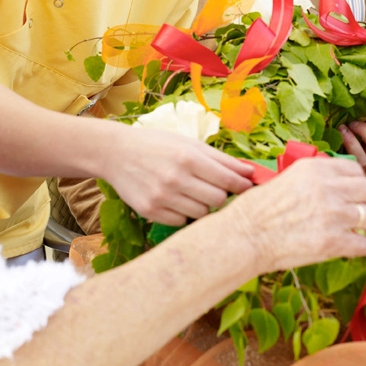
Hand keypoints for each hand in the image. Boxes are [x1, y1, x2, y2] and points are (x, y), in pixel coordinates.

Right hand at [101, 125, 254, 225]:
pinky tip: (177, 199)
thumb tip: (249, 172)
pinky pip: (182, 221)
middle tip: (216, 188)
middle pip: (218, 200)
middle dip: (222, 195)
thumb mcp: (189, 144)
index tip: (247, 187)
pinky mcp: (150, 211)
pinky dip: (185, 213)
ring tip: (193, 191)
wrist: (116, 153)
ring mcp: (162, 197)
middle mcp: (176, 178)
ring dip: (203, 204)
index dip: (242, 185)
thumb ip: (220, 159)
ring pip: (202, 213)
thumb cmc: (158, 145)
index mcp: (189, 157)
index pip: (228, 180)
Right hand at [225, 158, 365, 271]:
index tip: (358, 194)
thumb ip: (315, 179)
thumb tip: (337, 188)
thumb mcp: (287, 178)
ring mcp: (333, 214)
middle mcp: (328, 187)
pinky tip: (356, 247)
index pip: (355, 169)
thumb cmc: (258, 210)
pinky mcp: (332, 241)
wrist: (245, 236)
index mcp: (316, 169)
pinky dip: (363, 247)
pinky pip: (363, 244)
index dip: (359, 183)